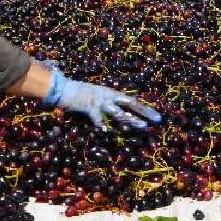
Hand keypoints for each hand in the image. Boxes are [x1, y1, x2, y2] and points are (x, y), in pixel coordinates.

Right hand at [40, 67, 161, 130]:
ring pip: (117, 111)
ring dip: (130, 119)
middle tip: (157, 120)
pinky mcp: (87, 106)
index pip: (132, 101)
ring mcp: (99, 101)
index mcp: (111, 93)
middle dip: (144, 112)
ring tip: (141, 125)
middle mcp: (108, 96)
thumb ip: (109, 105)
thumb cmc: (80, 94)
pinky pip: (96, 117)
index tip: (157, 116)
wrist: (63, 88)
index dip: (145, 108)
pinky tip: (105, 131)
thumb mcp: (98, 97)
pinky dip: (100, 124)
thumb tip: (122, 117)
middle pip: (130, 103)